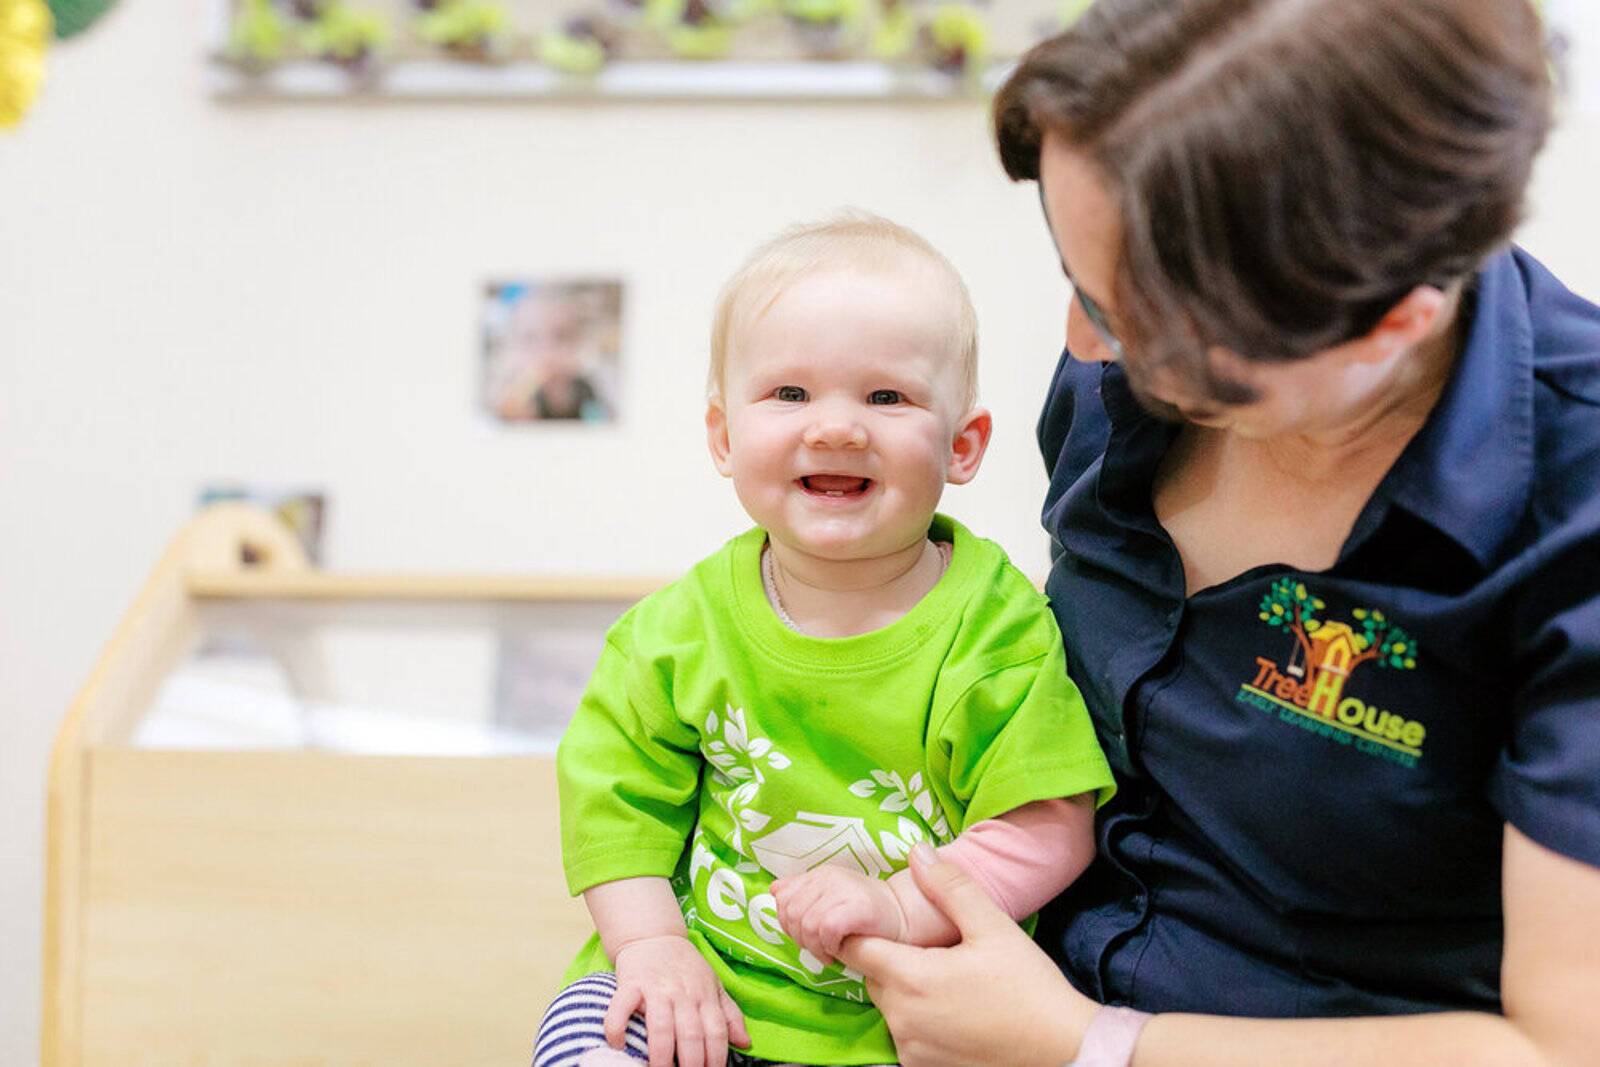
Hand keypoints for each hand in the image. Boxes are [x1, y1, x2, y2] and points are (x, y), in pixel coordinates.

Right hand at [606, 934, 750, 1066]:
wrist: (653, 936)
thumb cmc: (685, 966)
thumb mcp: (713, 985)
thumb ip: (729, 1015)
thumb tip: (745, 1043)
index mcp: (705, 995)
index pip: (716, 1031)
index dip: (716, 1057)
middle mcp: (682, 993)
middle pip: (691, 1033)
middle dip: (691, 1063)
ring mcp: (655, 988)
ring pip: (660, 1025)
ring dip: (660, 1054)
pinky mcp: (629, 983)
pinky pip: (620, 1007)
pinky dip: (617, 1027)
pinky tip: (619, 1044)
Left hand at [771, 865, 905, 967]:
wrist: (903, 915)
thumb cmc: (864, 913)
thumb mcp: (829, 898)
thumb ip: (802, 892)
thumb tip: (774, 889)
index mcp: (819, 874)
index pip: (783, 898)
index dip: (786, 923)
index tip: (803, 937)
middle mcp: (829, 877)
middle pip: (792, 913)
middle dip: (799, 938)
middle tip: (817, 948)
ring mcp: (843, 890)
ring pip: (807, 924)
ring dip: (815, 947)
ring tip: (828, 953)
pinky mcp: (857, 907)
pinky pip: (827, 930)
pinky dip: (829, 946)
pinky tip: (838, 950)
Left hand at [837, 844, 1095, 1066]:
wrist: (1061, 1051)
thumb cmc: (1028, 987)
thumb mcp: (993, 927)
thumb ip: (951, 887)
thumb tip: (918, 852)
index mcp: (911, 979)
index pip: (856, 949)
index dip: (858, 930)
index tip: (873, 919)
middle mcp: (902, 1020)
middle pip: (874, 977)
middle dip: (891, 959)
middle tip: (931, 948)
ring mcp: (912, 1050)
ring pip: (890, 1007)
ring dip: (905, 991)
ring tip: (949, 981)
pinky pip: (906, 1036)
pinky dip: (919, 1022)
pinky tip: (953, 1011)